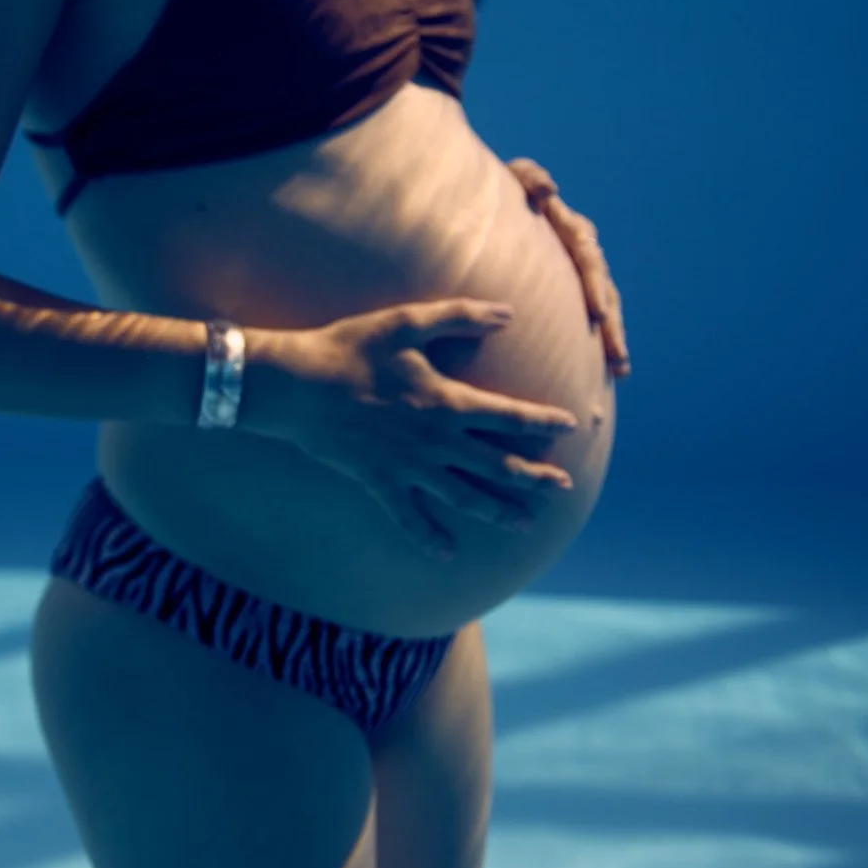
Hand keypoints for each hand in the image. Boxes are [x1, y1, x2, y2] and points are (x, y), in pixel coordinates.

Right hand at [255, 301, 579, 558]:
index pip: (509, 416)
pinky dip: (428, 537)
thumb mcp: (406, 322)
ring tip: (525, 524)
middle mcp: (435, 441)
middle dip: (535, 476)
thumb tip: (508, 312)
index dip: (543, 422)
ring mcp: (408, 467)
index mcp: (446, 402)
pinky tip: (447, 555)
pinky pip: (410, 517)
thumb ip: (459, 316)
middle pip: (497, 464)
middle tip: (564, 488)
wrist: (297, 387)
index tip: (570, 426)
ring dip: (498, 511)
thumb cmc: (352, 349)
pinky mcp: (380, 483)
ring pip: (464, 496)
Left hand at [505, 158, 630, 376]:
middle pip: (605, 291)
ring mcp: (579, 273)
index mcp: (570, 229)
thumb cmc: (502, 190)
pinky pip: (590, 317)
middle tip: (617, 357)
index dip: (595, 285)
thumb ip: (529, 178)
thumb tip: (550, 190)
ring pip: (605, 308)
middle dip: (612, 326)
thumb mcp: (513, 178)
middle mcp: (582, 252)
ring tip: (620, 371)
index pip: (589, 258)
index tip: (599, 313)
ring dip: (613, 339)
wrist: (496, 204)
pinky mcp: (570, 290)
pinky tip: (605, 372)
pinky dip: (597, 342)